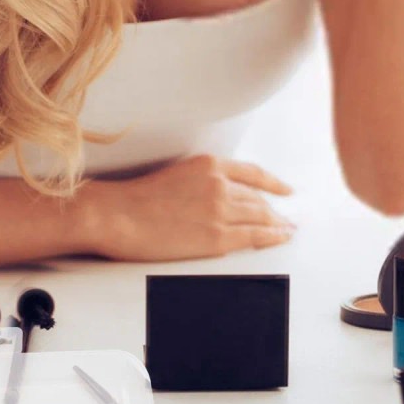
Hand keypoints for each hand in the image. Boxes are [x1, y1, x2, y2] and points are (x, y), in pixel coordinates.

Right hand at [78, 155, 295, 261]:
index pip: (251, 173)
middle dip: (275, 210)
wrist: (116, 215)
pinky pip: (255, 236)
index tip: (285, 190)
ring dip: (278, 225)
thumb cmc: (132, 200)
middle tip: (287, 219)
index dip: (272, 182)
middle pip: (258, 198)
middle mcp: (219, 184)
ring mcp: (220, 210)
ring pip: (260, 216)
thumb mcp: (172, 176)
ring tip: (287, 231)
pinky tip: (281, 238)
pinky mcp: (217, 237)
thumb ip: (197, 182)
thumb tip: (210, 198)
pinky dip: (273, 237)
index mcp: (207, 165)